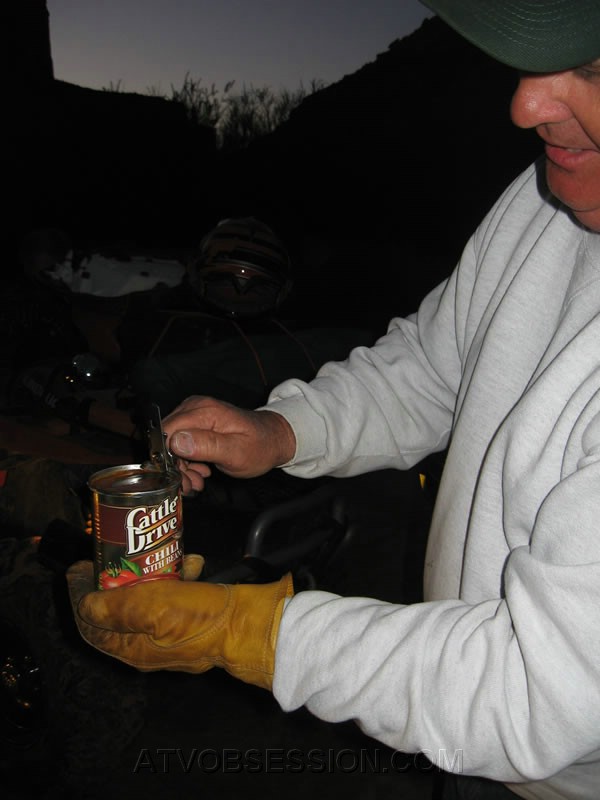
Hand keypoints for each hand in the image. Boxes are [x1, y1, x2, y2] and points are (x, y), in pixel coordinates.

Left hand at [67, 561, 292, 689]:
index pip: (90, 624)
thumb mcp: (150, 609)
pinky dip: (179, 576)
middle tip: (118, 551)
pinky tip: (191, 560)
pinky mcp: (193, 619)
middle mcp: (147, 645)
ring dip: (150, 572)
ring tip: (160, 550)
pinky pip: (175, 595)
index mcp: (131, 649)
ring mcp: (171, 633)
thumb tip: (85, 605)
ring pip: (147, 598)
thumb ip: (113, 609)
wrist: (250, 625)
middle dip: (117, 578)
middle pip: (117, 610)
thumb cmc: (200, 619)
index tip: (81, 566)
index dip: (79, 596)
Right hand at [162, 395, 296, 493]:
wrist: (272, 439)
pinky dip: (187, 459)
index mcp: (204, 412)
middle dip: (176, 466)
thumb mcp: (236, 452)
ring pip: (171, 442)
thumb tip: (176, 442)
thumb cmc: (259, 446)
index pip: (166, 432)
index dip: (167, 458)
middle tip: (192, 484)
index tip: (180, 478)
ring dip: (182, 466)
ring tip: (199, 480)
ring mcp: (194, 413)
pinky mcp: (196, 421)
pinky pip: (180, 441)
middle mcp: (195, 407)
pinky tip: (200, 470)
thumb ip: (207, 446)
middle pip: (166, 438)